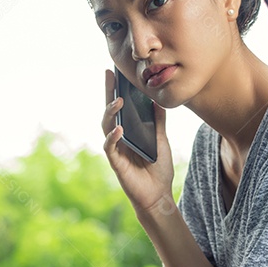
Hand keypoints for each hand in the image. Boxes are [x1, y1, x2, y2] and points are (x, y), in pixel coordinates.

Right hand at [101, 68, 175, 215]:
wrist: (158, 194)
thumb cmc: (158, 169)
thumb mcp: (161, 140)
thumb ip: (158, 122)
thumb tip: (157, 100)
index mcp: (128, 131)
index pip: (120, 107)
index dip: (115, 90)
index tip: (114, 71)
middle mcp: (119, 138)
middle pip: (110, 112)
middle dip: (108, 94)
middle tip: (110, 76)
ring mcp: (116, 150)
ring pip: (106, 127)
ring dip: (111, 113)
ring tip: (118, 101)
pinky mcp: (116, 163)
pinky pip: (110, 147)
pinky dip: (113, 137)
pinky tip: (119, 128)